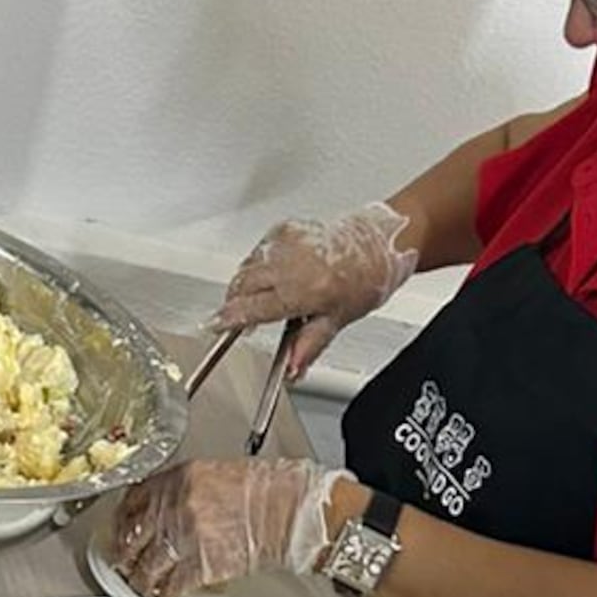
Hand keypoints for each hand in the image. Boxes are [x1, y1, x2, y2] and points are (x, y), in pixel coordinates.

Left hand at [108, 459, 333, 596]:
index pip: (133, 501)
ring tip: (141, 586)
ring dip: (141, 580)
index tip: (122, 530)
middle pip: (132, 536)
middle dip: (125, 553)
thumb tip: (172, 509)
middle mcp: (173, 507)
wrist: (288, 510)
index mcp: (177, 479)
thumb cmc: (267, 490)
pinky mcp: (197, 567)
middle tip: (123, 563)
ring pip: (147, 566)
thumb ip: (186, 490)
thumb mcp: (217, 474)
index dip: (123, 521)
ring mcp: (182, 538)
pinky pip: (171, 587)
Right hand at [215, 203, 415, 378]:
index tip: (214, 326)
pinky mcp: (288, 227)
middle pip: (242, 284)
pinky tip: (275, 273)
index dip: (229, 319)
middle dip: (235, 301)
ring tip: (263, 297)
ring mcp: (287, 242)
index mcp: (303, 291)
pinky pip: (260, 249)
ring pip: (248, 265)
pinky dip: (259, 263)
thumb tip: (291, 368)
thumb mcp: (338, 320)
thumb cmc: (367, 277)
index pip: (253, 308)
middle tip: (239, 316)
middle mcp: (291, 264)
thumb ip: (309, 345)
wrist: (382, 242)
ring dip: (246, 283)